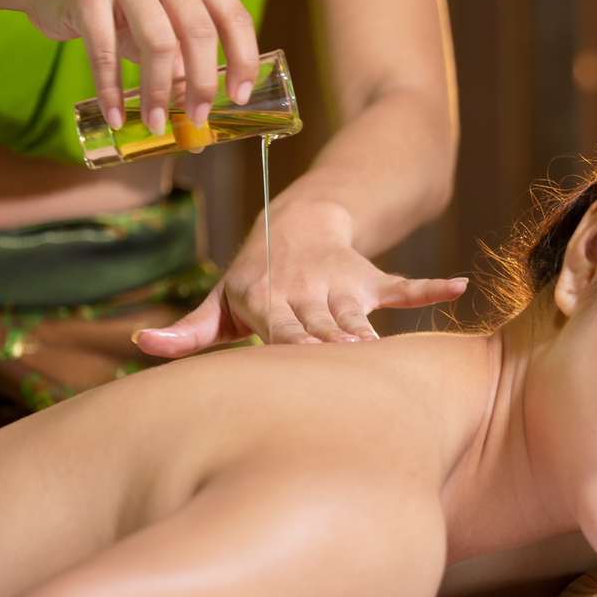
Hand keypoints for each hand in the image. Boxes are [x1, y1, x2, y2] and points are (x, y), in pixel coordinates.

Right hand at [18, 0, 259, 135]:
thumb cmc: (117, 8)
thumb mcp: (160, 24)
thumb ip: (185, 59)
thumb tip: (201, 114)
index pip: (232, 16)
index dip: (242, 60)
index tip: (239, 98)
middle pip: (198, 31)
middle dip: (202, 84)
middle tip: (198, 119)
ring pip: (158, 43)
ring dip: (158, 93)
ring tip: (156, 124)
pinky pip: (107, 52)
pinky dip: (112, 91)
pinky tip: (116, 116)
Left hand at [134, 200, 467, 352]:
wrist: (293, 222)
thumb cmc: (249, 280)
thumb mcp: (216, 303)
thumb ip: (185, 332)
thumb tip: (138, 345)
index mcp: (267, 303)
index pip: (283, 332)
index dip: (297, 347)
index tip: (309, 365)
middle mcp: (306, 294)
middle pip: (324, 330)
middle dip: (336, 351)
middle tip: (349, 374)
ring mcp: (342, 287)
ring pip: (360, 317)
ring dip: (371, 333)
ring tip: (386, 355)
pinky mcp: (370, 281)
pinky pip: (404, 285)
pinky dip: (431, 286)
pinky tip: (458, 287)